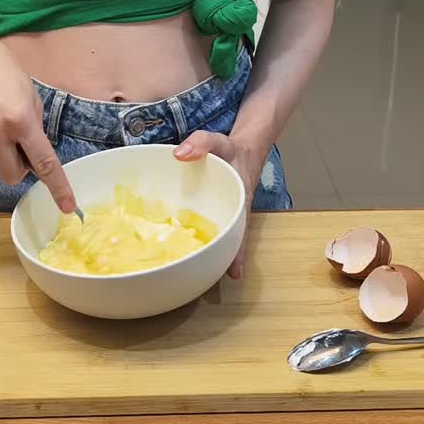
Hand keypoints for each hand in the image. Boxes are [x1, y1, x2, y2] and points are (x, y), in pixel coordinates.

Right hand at [0, 34, 76, 212]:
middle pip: (12, 176)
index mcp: (20, 119)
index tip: (66, 205)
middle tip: (18, 146)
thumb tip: (36, 158)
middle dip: (19, 168)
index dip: (57, 186)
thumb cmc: (1, 70)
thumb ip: (35, 129)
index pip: (43, 162)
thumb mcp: (31, 96)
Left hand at [173, 131, 267, 279]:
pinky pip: (204, 229)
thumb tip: (179, 154)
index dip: (237, 253)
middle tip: (203, 283)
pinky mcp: (213, 214)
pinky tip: (179, 252)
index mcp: (239, 202)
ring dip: (207, 255)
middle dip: (219, 262)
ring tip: (188, 277)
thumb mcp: (218, 141)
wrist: (244, 149)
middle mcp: (232, 214)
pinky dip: (194, 239)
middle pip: (228, 243)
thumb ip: (201, 143)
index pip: (238, 231)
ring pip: (217, 239)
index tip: (234, 273)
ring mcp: (223, 216)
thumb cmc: (232, 149)